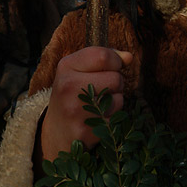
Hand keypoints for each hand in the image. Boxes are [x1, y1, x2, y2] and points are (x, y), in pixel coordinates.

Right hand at [41, 46, 132, 160]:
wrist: (57, 129)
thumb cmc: (73, 91)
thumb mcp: (80, 68)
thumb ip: (105, 57)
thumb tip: (129, 57)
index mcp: (67, 66)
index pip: (103, 56)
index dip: (115, 60)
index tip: (113, 66)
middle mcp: (68, 86)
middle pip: (116, 78)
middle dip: (116, 81)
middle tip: (103, 87)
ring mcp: (76, 110)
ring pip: (119, 98)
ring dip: (115, 100)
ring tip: (99, 101)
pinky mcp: (86, 130)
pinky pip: (115, 117)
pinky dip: (112, 116)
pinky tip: (98, 116)